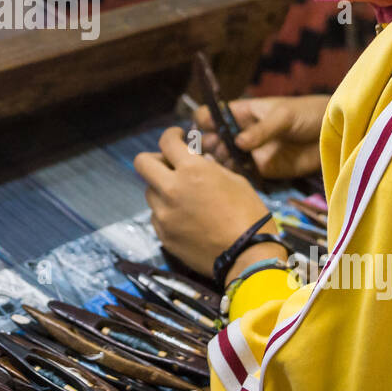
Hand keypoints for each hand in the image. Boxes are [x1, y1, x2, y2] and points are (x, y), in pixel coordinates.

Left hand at [133, 126, 283, 279]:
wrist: (248, 256)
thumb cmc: (249, 214)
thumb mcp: (234, 180)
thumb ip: (209, 167)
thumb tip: (197, 160)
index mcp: (192, 170)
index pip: (167, 141)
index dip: (171, 134)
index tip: (177, 137)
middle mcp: (171, 189)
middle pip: (142, 163)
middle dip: (155, 158)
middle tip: (170, 164)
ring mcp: (164, 214)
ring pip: (149, 191)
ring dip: (161, 187)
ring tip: (182, 195)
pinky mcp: (163, 235)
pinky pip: (157, 215)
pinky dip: (166, 211)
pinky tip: (185, 217)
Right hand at [193, 94, 329, 179]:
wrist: (333, 134)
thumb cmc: (307, 114)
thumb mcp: (283, 116)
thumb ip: (262, 130)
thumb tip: (238, 143)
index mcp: (243, 113)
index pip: (213, 114)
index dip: (204, 121)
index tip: (205, 130)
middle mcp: (241, 133)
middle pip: (213, 140)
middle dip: (208, 146)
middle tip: (214, 152)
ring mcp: (250, 153)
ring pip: (224, 159)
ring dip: (219, 163)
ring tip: (223, 164)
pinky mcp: (262, 170)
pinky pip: (242, 175)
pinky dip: (234, 177)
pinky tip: (234, 177)